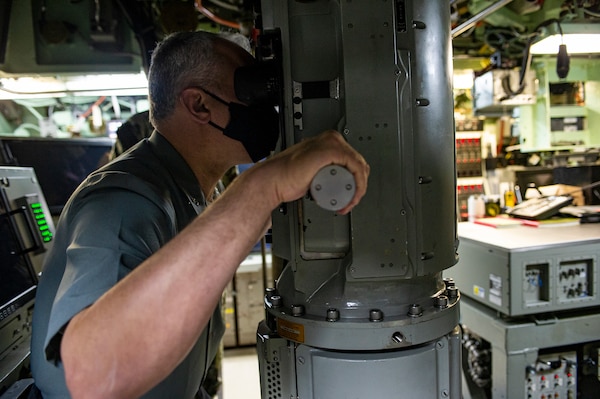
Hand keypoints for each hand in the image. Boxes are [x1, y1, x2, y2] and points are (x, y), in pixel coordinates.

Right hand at [254, 130, 369, 213]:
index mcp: (329, 142)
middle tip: (349, 202)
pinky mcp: (331, 151)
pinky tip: (353, 195)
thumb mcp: (314, 173)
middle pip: (358, 164)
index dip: (357, 182)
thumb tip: (334, 181)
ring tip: (348, 203)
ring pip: (359, 167)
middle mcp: (332, 139)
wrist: (274, 180)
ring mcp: (332, 143)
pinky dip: (359, 184)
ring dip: (359, 189)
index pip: (354, 161)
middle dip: (358, 187)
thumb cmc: (288, 178)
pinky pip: (355, 167)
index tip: (351, 197)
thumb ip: (322, 172)